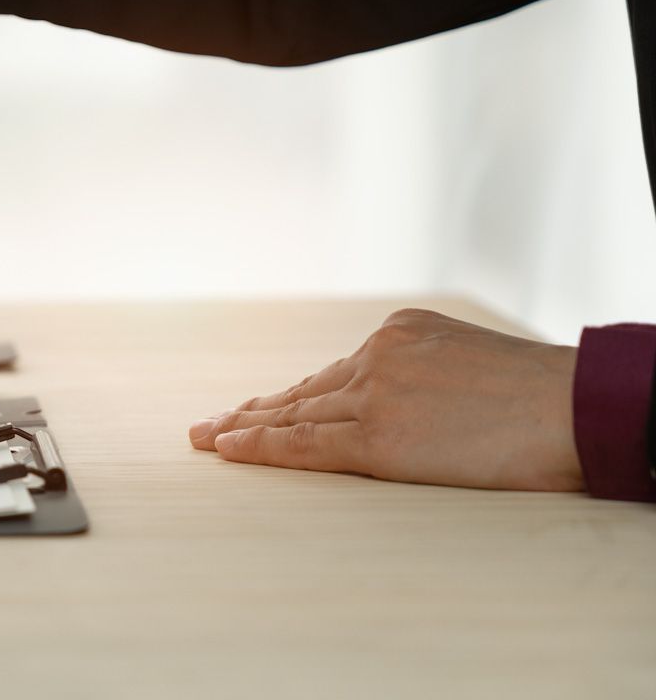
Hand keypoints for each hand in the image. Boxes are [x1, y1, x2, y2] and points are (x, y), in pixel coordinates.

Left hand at [188, 309, 582, 490]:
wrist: (572, 407)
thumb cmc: (545, 396)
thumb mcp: (474, 361)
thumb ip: (430, 375)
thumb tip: (412, 406)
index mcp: (402, 332)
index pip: (336, 372)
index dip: (293, 395)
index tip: (258, 405)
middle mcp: (378, 355)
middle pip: (305, 391)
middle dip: (255, 409)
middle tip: (210, 423)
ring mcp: (373, 393)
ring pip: (295, 416)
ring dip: (245, 429)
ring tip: (208, 439)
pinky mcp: (375, 436)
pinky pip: (304, 444)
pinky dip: (260, 447)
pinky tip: (229, 449)